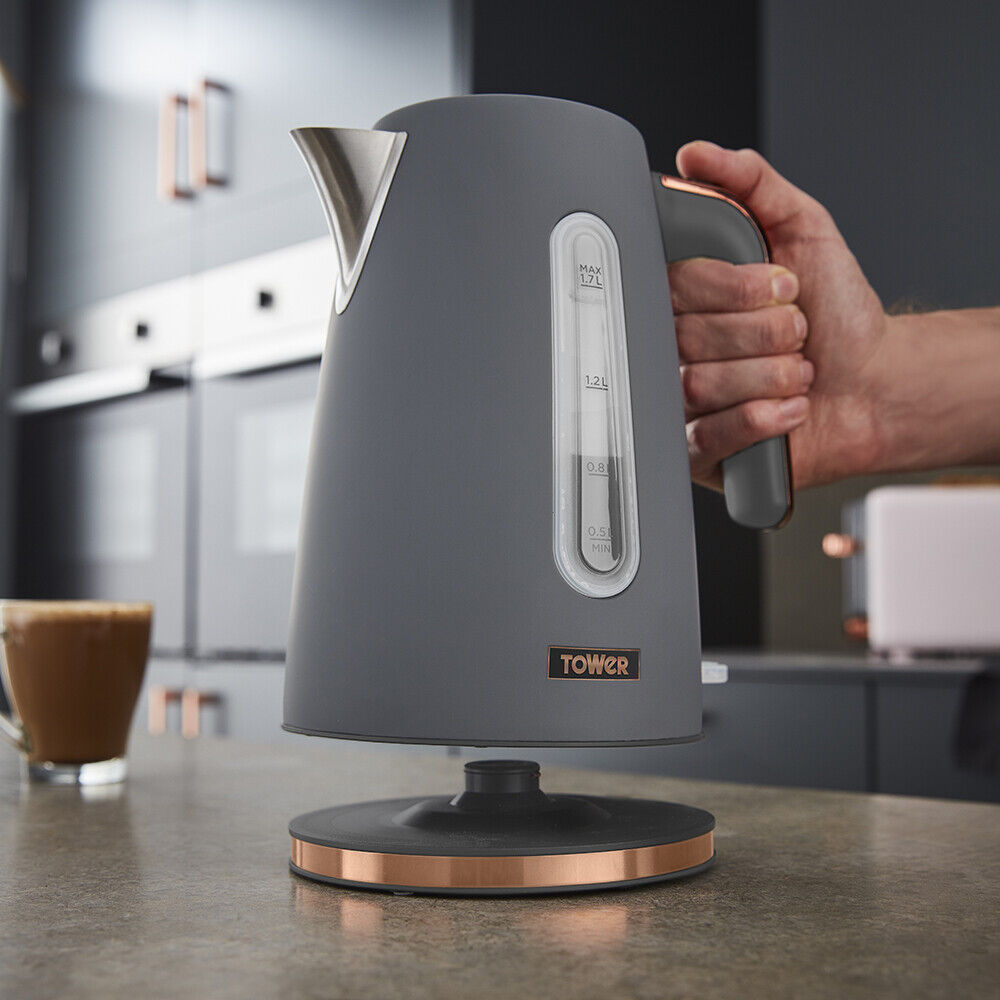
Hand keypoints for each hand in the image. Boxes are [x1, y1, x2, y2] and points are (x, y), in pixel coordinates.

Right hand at [669, 142, 889, 489]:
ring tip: (798, 373)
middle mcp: (680, 347)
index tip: (781, 284)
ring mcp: (684, 401)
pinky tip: (788, 408)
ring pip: (697, 386)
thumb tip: (696, 157)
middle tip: (797, 333)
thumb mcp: (802, 229)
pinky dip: (760, 419)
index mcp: (691, 297)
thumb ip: (751, 184)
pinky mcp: (699, 451)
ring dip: (770, 376)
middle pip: (686, 338)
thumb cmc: (840, 314)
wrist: (876, 385)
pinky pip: (707, 435)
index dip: (734, 286)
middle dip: (764, 334)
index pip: (674, 284)